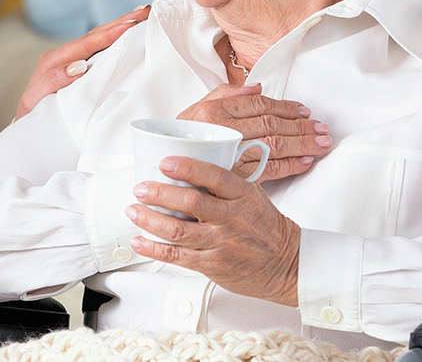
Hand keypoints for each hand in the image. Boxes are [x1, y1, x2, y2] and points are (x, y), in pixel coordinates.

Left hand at [15, 5, 149, 118]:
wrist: (30, 125)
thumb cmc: (33, 114)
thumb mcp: (36, 99)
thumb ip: (53, 81)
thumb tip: (78, 66)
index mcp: (54, 61)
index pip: (87, 43)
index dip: (110, 34)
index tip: (130, 24)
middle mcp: (62, 55)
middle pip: (95, 35)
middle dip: (120, 22)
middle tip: (145, 12)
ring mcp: (70, 59)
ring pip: (98, 38)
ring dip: (119, 27)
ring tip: (141, 15)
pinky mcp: (77, 65)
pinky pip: (97, 48)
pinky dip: (113, 38)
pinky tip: (127, 31)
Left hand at [126, 157, 299, 305]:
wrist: (288, 264)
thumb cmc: (264, 226)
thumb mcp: (252, 195)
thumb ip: (226, 179)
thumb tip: (193, 157)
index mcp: (242, 195)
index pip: (214, 177)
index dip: (187, 168)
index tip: (164, 161)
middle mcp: (231, 218)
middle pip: (190, 202)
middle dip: (159, 194)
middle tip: (140, 188)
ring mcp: (221, 243)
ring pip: (178, 230)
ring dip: (149, 220)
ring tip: (133, 210)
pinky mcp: (213, 265)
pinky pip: (177, 256)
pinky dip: (154, 249)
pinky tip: (139, 240)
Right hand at [176, 83, 329, 181]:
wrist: (161, 170)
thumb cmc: (181, 139)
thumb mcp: (196, 110)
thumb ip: (226, 94)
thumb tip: (258, 86)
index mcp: (213, 111)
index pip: (259, 105)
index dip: (285, 107)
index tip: (305, 111)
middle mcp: (222, 130)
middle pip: (271, 124)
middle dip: (301, 126)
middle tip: (323, 128)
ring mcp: (230, 154)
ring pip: (274, 145)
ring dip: (303, 144)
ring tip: (322, 143)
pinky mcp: (235, 176)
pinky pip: (269, 169)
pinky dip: (291, 165)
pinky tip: (307, 161)